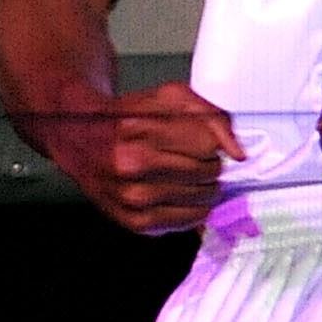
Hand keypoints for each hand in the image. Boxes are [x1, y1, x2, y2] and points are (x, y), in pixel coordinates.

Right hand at [43, 80, 241, 234]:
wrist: (81, 141)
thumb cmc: (130, 117)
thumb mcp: (171, 98)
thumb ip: (213, 118)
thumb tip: (240, 155)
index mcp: (141, 131)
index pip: (209, 146)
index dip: (210, 142)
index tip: (198, 140)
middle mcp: (132, 166)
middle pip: (207, 173)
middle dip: (209, 164)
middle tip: (192, 158)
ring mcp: (131, 197)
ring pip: (202, 200)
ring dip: (204, 188)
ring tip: (186, 175)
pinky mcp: (133, 222)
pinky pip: (185, 223)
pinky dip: (192, 210)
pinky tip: (180, 195)